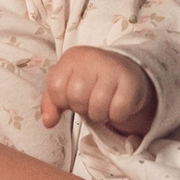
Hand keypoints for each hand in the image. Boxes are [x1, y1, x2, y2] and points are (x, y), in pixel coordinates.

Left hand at [39, 45, 156, 137]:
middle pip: (76, 98)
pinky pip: (117, 112)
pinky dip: (116, 116)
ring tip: (104, 103)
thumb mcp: (66, 86)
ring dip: (99, 115)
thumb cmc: (90, 81)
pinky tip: (117, 104)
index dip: (62, 100)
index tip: (72, 95)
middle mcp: (93, 58)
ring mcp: (114, 69)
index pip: (55, 88)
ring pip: (97, 108)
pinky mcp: (131, 83)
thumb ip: (51, 102)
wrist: (126, 72)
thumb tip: (48, 122)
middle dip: (82, 107)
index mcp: (72, 58)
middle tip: (91, 100)